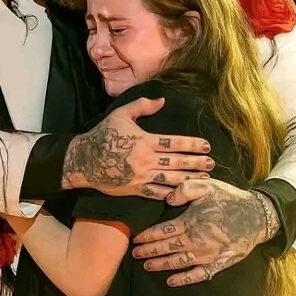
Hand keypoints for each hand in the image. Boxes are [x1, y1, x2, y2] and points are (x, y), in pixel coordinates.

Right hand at [62, 97, 213, 199]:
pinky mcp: (135, 189)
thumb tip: (162, 100)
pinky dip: (171, 194)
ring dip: (189, 180)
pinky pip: (156, 194)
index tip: (206, 146)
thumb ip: (142, 106)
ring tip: (204, 180)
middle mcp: (146, 160)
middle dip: (196, 163)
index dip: (192, 145)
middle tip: (211, 164)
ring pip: (171, 180)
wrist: (83, 160)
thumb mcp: (120, 115)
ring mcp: (141, 176)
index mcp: (145, 141)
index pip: (175, 143)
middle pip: (177, 162)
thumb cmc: (102, 135)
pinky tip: (183, 194)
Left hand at [131, 179, 280, 285]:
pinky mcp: (219, 263)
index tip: (136, 239)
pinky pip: (199, 275)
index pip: (163, 232)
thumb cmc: (230, 199)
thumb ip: (186, 189)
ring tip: (147, 266)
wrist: (258, 215)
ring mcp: (208, 255)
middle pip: (167, 248)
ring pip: (178, 263)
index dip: (148, 236)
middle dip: (149, 252)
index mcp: (191, 222)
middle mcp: (197, 241)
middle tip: (135, 254)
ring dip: (161, 265)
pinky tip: (171, 282)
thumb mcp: (208, 185)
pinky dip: (184, 279)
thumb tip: (168, 199)